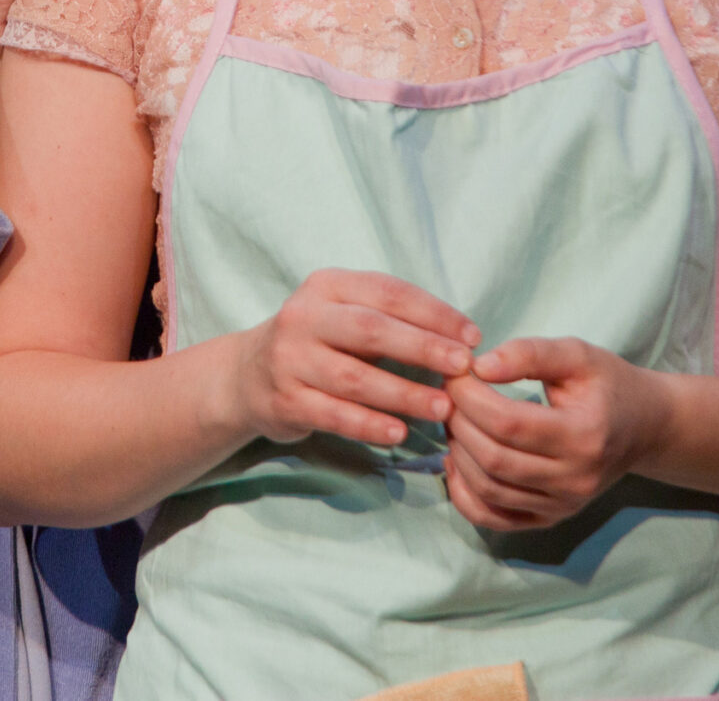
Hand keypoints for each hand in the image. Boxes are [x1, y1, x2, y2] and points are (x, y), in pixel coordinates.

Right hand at [223, 269, 480, 448]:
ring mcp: (289, 359)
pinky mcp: (285, 400)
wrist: (246, 376)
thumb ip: (391, 320)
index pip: (388, 293)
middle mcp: (303, 317)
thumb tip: (461, 340)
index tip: (472, 337)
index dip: (434, 313)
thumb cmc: (318, 342)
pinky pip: (335, 415)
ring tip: (443, 408)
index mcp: (327, 286)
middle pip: (372, 330)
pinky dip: (370, 425)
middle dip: (423, 348)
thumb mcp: (344, 314)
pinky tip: (400, 433)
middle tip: (464, 368)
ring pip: (355, 378)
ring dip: (404, 394)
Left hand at [441, 336, 671, 530]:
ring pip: (488, 489)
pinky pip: (493, 519)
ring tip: (453, 419)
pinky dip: (463, 494)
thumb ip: (529, 353)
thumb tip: (479, 365)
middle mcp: (575, 480)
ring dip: (457, 452)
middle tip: (447, 393)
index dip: (470, 397)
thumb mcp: (577, 355)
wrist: (643, 429)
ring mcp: (562, 506)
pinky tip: (456, 460)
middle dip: (458, 422)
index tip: (454, 372)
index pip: (509, 424)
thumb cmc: (607, 385)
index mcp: (585, 436)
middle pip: (494, 458)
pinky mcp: (549, 519)